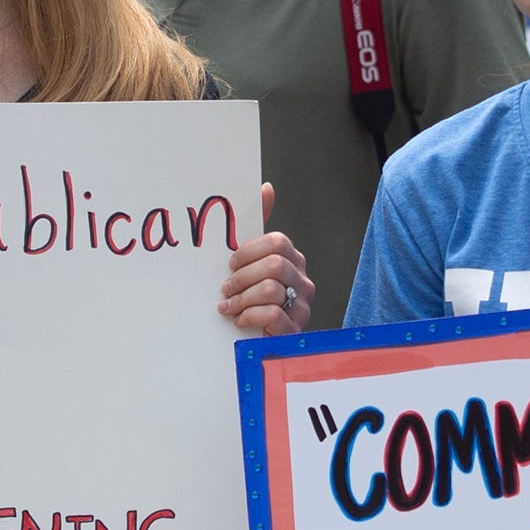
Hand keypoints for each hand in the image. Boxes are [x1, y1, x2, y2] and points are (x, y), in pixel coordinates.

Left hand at [219, 184, 314, 334]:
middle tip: (226, 288)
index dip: (248, 251)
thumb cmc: (248, 298)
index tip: (230, 264)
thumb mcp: (249, 263)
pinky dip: (250, 315)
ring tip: (229, 307)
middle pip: (274, 264)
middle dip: (243, 276)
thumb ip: (255, 229)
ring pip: (272, 288)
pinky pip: (273, 314)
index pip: (276, 242)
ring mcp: (303, 306)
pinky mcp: (295, 330)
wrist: (252, 341)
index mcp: (293, 260)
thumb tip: (266, 188)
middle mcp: (303, 281)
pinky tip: (240, 320)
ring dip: (242, 298)